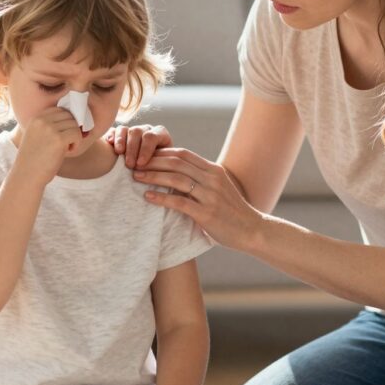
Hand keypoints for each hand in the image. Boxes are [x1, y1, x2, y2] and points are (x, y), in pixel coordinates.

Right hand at [17, 108, 82, 182]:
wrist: (27, 176)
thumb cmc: (34, 159)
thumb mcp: (37, 135)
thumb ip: (49, 125)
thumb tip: (74, 118)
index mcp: (36, 118)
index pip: (60, 109)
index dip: (66, 121)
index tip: (65, 134)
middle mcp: (42, 120)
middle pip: (69, 115)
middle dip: (72, 128)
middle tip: (67, 143)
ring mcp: (50, 129)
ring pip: (75, 124)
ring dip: (75, 137)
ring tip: (66, 148)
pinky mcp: (58, 139)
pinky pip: (77, 134)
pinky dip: (77, 144)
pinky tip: (67, 152)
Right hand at [105, 123, 170, 168]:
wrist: (151, 169)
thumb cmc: (159, 169)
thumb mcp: (163, 166)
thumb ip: (160, 165)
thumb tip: (153, 174)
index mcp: (160, 135)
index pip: (152, 137)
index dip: (146, 149)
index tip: (141, 164)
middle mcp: (146, 130)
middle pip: (137, 132)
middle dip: (133, 149)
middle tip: (130, 165)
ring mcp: (133, 130)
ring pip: (126, 130)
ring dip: (121, 142)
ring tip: (119, 154)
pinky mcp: (120, 133)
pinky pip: (114, 130)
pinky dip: (112, 136)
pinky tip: (110, 143)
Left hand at [132, 147, 264, 251]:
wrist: (251, 230)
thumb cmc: (231, 212)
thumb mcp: (218, 189)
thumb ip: (200, 180)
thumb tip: (175, 175)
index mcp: (214, 170)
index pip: (183, 154)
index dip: (161, 153)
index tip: (144, 157)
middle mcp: (212, 179)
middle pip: (177, 162)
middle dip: (152, 161)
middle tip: (133, 164)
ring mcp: (210, 196)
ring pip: (176, 179)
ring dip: (152, 176)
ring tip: (136, 177)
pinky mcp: (207, 213)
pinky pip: (180, 202)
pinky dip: (161, 198)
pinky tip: (147, 197)